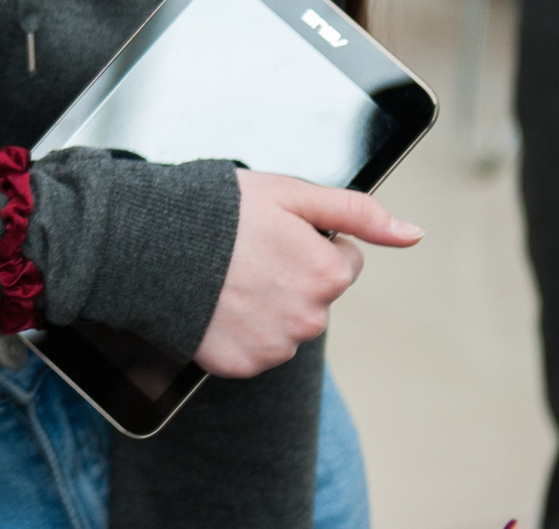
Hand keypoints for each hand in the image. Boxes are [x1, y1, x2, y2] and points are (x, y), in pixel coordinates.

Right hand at [192, 171, 419, 376]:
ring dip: (264, 304)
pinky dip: (239, 329)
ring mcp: (275, 346)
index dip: (306, 242)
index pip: (340, 261)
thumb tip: (413, 234)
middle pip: (315, 296)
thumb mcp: (290, 194)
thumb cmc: (215, 211)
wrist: (145, 244)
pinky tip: (215, 303)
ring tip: (224, 277)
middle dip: (288, 275)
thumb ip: (358, 213)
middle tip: (244, 254)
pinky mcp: (243, 364)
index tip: (272, 234)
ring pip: (286, 323)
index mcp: (327, 274)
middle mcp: (310, 317)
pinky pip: (255, 348)